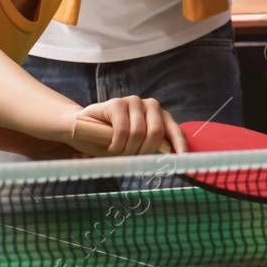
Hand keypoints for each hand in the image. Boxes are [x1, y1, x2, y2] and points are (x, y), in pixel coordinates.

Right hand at [71, 97, 186, 156]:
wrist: (83, 128)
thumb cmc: (113, 140)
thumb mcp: (135, 147)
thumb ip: (151, 151)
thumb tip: (171, 165)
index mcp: (160, 116)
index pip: (175, 130)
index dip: (180, 145)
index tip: (183, 159)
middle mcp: (150, 105)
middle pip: (156, 132)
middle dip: (144, 152)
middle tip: (131, 160)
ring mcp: (133, 102)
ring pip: (138, 133)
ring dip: (127, 150)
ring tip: (117, 153)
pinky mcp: (116, 103)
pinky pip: (122, 130)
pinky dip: (117, 144)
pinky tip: (110, 147)